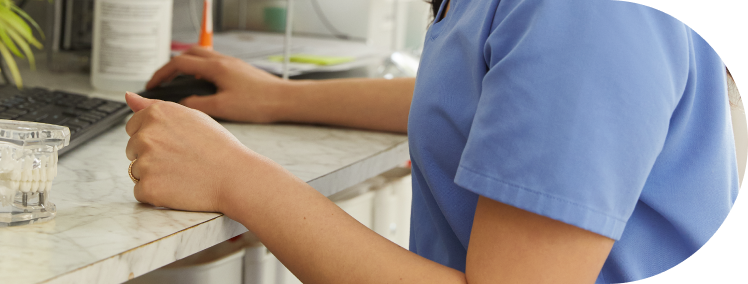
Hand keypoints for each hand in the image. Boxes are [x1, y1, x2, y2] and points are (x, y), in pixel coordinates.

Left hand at [124, 91, 257, 211]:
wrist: (235, 177)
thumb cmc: (218, 147)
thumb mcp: (191, 116)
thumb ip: (155, 107)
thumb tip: (128, 97)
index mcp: (156, 114)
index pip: (133, 127)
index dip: (154, 137)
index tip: (173, 144)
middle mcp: (146, 135)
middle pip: (132, 149)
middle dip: (151, 156)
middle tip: (181, 160)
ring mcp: (144, 162)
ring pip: (136, 171)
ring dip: (154, 175)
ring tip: (182, 174)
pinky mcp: (148, 187)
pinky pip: (141, 192)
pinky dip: (157, 194)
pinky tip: (178, 188)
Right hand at [146, 46, 286, 122]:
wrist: (286, 100)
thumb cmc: (260, 103)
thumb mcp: (223, 108)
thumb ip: (198, 105)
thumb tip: (182, 105)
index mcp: (216, 68)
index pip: (179, 63)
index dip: (161, 74)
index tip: (152, 85)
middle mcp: (223, 61)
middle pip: (189, 54)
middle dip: (172, 66)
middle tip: (164, 81)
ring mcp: (232, 64)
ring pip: (202, 57)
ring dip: (188, 66)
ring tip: (181, 84)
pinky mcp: (240, 70)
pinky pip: (214, 64)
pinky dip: (202, 71)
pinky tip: (205, 87)